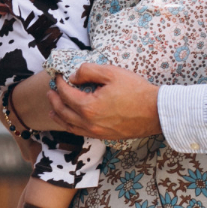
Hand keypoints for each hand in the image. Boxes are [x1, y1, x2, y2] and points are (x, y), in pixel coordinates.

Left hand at [48, 63, 162, 139]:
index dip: (59, 83)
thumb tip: (74, 76)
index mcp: (89, 107)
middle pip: (63, 112)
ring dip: (59, 116)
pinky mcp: (104, 136)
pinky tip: (71, 121)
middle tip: (50, 91)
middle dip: (54, 100)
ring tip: (53, 109)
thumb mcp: (111, 72)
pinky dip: (71, 126)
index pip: (65, 94)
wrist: (156, 112)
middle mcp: (89, 123)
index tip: (58, 76)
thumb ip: (88, 71)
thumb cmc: (136, 90)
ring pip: (70, 126)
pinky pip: (81, 133)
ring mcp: (97, 132)